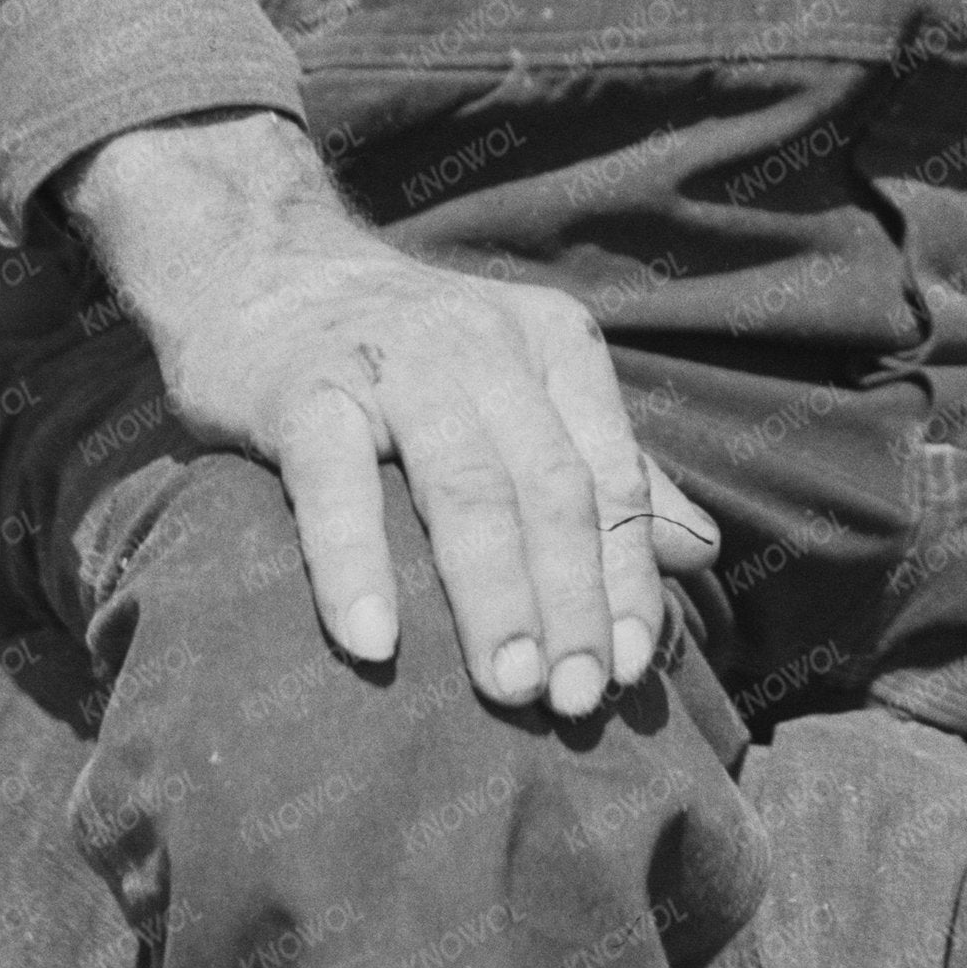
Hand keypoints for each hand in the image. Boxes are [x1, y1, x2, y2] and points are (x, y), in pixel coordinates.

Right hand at [57, 114, 718, 716]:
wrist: (264, 267)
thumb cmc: (408, 355)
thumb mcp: (522, 385)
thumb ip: (606, 468)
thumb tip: (702, 551)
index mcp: (554, 344)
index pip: (611, 475)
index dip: (627, 577)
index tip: (636, 669)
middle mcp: (486, 344)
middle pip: (551, 487)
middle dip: (573, 601)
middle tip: (579, 700)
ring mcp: (394, 363)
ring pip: (467, 487)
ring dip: (495, 596)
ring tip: (511, 689)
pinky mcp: (304, 389)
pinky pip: (336, 484)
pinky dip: (357, 565)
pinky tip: (373, 643)